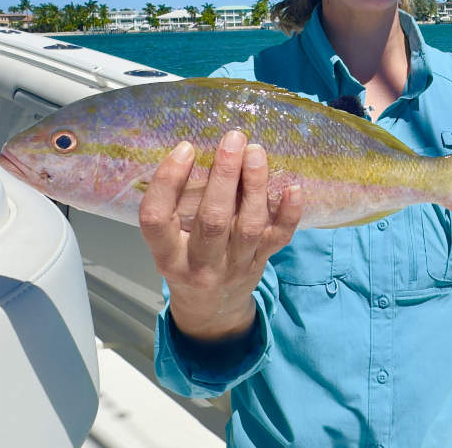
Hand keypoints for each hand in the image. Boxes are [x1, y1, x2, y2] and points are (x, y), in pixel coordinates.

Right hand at [139, 130, 301, 340]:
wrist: (212, 311)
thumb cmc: (187, 264)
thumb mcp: (169, 245)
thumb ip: (177, 208)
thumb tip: (197, 150)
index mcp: (167, 256)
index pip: (157, 219)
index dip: (168, 182)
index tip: (185, 148)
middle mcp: (199, 264)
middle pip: (212, 219)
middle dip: (224, 175)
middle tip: (233, 139)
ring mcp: (234, 266)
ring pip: (247, 226)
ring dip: (254, 186)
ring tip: (256, 152)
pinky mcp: (261, 264)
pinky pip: (278, 239)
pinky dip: (289, 214)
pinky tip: (294, 188)